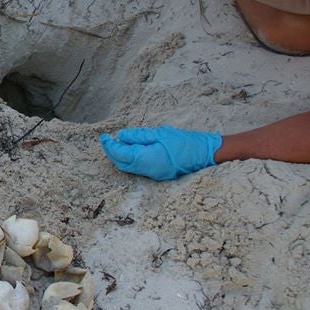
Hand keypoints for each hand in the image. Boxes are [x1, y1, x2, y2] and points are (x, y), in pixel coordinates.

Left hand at [99, 126, 222, 180]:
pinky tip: (130, 149)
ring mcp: (153, 175)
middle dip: (111, 152)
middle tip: (107, 139)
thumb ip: (139, 136)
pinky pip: (137, 169)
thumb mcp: (160, 133)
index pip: (121, 154)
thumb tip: (121, 136)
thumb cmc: (185, 141)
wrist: (205, 154)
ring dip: (119, 157)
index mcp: (148, 159)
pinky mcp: (157, 174)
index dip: (110, 146)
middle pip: (121, 164)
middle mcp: (148, 170)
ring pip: (128, 168)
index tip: (104, 136)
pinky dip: (129, 160)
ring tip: (116, 143)